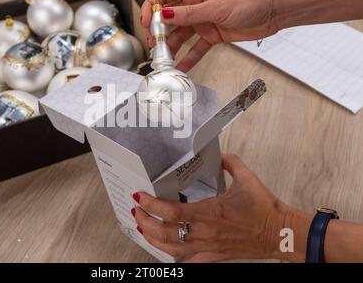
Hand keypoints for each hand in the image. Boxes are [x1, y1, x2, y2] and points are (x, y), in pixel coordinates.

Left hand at [132, 154, 310, 261]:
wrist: (280, 233)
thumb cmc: (264, 208)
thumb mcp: (247, 178)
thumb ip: (230, 163)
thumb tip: (219, 155)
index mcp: (210, 211)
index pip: (172, 212)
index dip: (151, 204)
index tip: (140, 196)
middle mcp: (205, 232)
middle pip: (165, 233)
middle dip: (145, 222)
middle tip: (136, 211)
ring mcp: (209, 247)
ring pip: (172, 249)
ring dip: (153, 239)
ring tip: (142, 228)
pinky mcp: (214, 256)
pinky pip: (189, 262)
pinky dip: (173, 257)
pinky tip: (164, 251)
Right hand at [141, 0, 278, 71]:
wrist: (273, 11)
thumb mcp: (215, 6)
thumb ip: (188, 14)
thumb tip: (164, 16)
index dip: (151, 9)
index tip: (146, 24)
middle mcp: (195, 3)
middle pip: (168, 18)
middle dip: (159, 32)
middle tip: (154, 46)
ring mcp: (202, 19)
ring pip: (180, 35)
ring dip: (171, 48)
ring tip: (164, 60)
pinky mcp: (211, 34)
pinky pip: (195, 48)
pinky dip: (189, 58)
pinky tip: (181, 68)